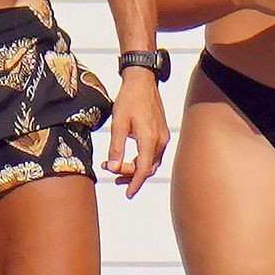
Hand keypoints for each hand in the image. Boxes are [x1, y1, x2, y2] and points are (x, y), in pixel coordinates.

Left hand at [102, 70, 169, 197]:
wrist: (142, 81)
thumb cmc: (130, 99)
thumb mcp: (118, 123)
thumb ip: (116, 147)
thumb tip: (112, 166)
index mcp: (149, 140)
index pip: (143, 170)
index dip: (135, 184)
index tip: (127, 194)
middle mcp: (160, 141)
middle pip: (148, 168)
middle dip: (130, 175)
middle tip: (111, 173)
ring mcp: (163, 137)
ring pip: (151, 162)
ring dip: (135, 167)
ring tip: (116, 166)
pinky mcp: (162, 133)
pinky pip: (153, 153)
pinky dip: (141, 159)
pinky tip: (128, 156)